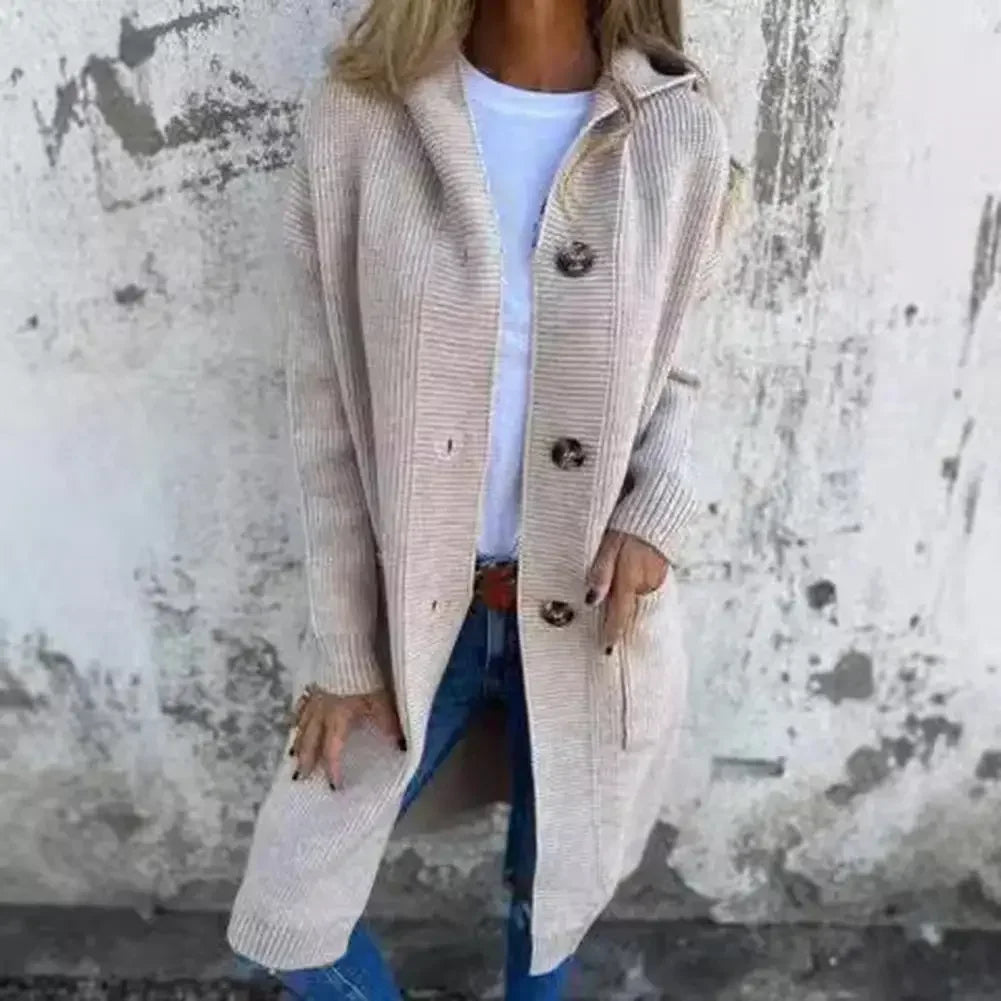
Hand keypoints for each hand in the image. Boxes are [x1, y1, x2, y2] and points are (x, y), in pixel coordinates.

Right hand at [290, 687, 403, 787]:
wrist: (343, 649)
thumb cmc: (362, 676)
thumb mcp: (380, 701)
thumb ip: (388, 723)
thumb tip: (400, 746)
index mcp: (337, 720)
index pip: (332, 751)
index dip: (332, 769)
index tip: (333, 786)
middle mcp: (321, 713)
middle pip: (310, 742)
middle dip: (305, 761)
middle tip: (298, 778)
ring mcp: (313, 699)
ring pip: (300, 725)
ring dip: (297, 743)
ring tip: (291, 756)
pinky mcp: (311, 685)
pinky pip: (299, 706)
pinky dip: (296, 718)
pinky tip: (293, 722)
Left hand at [586, 530, 667, 652]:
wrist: (661, 505)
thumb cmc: (628, 522)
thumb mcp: (609, 543)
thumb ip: (601, 571)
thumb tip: (591, 601)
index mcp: (631, 578)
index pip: (619, 614)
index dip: (612, 633)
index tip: (606, 651)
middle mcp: (646, 582)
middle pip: (629, 609)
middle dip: (619, 623)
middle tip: (608, 641)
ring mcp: (656, 576)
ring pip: (637, 598)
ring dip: (626, 608)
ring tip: (616, 621)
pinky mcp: (661, 569)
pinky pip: (644, 588)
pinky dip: (635, 594)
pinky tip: (628, 595)